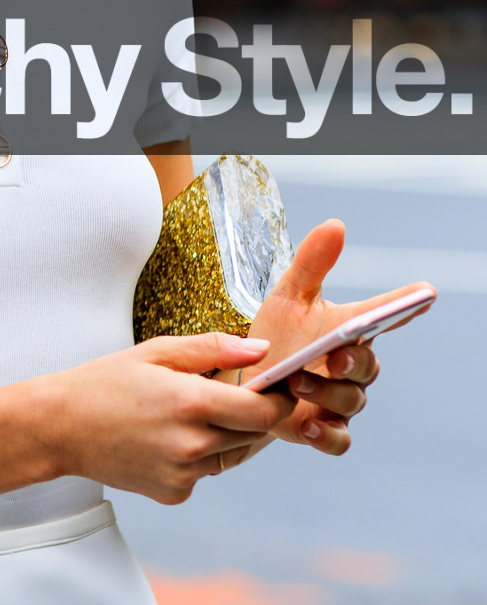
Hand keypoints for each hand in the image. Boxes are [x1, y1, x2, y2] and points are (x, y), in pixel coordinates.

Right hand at [43, 332, 294, 504]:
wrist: (59, 427)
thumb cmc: (103, 383)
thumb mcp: (156, 352)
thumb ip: (214, 348)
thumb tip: (262, 350)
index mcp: (192, 403)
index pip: (267, 412)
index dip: (280, 400)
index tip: (275, 388)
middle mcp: (193, 445)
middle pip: (255, 435)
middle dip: (253, 415)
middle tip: (227, 396)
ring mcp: (183, 473)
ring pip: (231, 456)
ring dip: (225, 436)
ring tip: (187, 415)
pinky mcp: (173, 492)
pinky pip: (204, 474)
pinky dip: (197, 458)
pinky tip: (167, 438)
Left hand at [242, 219, 433, 454]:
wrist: (243, 380)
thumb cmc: (274, 335)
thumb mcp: (287, 297)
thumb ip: (311, 265)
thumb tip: (336, 224)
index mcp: (349, 330)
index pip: (385, 316)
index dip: (406, 305)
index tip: (423, 292)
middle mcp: (350, 367)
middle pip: (368, 366)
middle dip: (352, 360)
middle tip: (332, 355)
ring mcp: (339, 400)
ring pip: (351, 401)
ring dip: (326, 393)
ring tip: (295, 382)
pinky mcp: (321, 429)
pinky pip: (338, 440)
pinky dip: (326, 437)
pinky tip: (307, 428)